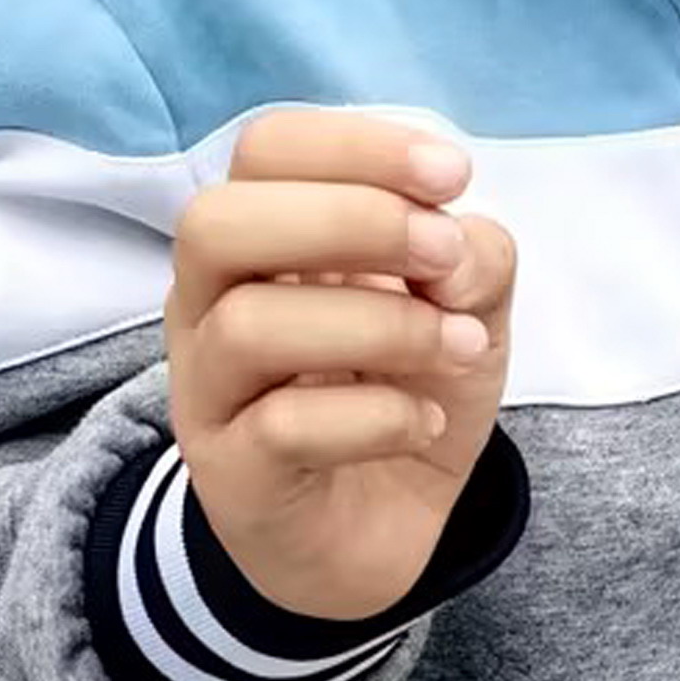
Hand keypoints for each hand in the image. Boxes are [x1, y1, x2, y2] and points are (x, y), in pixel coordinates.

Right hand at [167, 112, 518, 623]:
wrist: (379, 534)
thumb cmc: (405, 391)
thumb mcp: (465, 309)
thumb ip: (471, 258)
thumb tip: (454, 246)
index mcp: (261, 241)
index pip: (267, 150)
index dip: (357, 145)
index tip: (453, 175)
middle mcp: (209, 304)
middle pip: (216, 223)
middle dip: (350, 220)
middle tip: (443, 256)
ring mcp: (208, 393)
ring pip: (248, 326)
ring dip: (383, 325)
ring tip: (460, 347)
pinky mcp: (231, 477)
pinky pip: (283, 428)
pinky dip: (378, 417)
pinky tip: (425, 425)